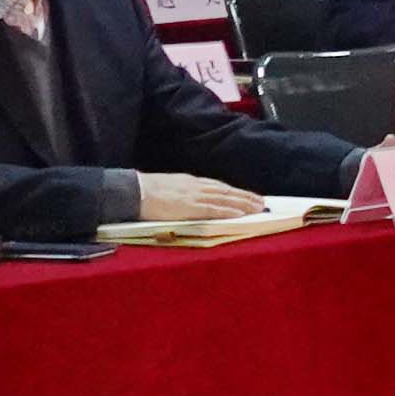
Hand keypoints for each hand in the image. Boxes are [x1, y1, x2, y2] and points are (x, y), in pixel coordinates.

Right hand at [133, 174, 262, 222]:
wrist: (133, 191)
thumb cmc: (145, 190)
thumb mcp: (169, 186)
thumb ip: (183, 192)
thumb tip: (191, 199)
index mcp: (190, 182)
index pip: (218, 186)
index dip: (234, 191)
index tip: (247, 195)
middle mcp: (196, 186)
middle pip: (226, 191)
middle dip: (245, 196)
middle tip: (261, 202)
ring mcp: (194, 196)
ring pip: (225, 199)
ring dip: (243, 204)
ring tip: (258, 208)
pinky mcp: (190, 207)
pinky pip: (214, 209)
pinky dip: (229, 211)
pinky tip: (241, 214)